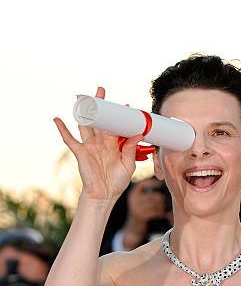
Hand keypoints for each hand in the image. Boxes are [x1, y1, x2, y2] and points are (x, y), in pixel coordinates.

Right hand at [53, 87, 143, 201]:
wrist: (104, 195)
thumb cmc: (117, 182)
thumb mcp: (128, 164)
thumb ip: (131, 148)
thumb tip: (138, 133)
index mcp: (114, 145)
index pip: (116, 125)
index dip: (120, 115)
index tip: (126, 105)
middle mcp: (101, 142)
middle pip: (100, 120)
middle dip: (100, 105)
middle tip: (101, 90)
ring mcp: (90, 146)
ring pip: (85, 124)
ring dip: (83, 111)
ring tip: (81, 97)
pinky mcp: (80, 152)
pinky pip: (70, 139)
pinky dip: (62, 129)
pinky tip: (57, 119)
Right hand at [122, 179, 166, 248]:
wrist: (134, 229)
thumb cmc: (141, 214)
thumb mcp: (140, 203)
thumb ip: (148, 196)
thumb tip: (163, 190)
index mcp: (133, 194)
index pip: (142, 184)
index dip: (151, 183)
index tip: (160, 183)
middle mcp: (134, 200)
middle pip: (153, 195)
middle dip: (161, 199)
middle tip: (166, 203)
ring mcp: (136, 207)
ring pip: (155, 204)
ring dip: (162, 207)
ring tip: (165, 210)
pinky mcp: (141, 216)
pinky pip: (155, 211)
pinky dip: (161, 213)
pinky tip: (163, 215)